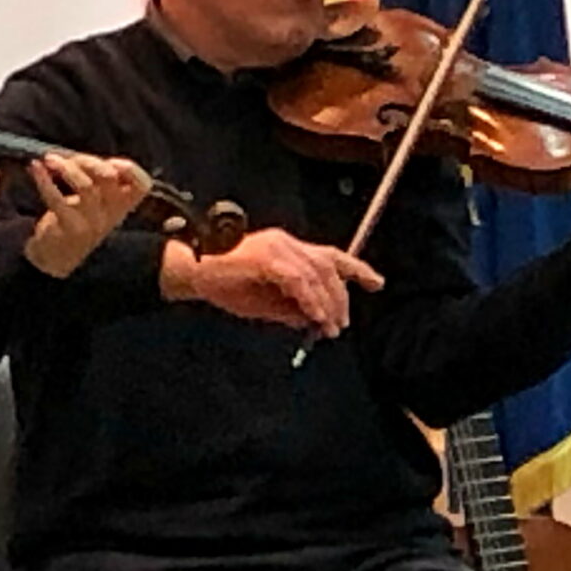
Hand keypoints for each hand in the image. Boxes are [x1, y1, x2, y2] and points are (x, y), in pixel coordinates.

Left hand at [22, 152, 151, 278]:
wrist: (56, 258)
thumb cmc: (76, 220)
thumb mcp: (94, 201)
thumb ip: (96, 178)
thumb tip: (77, 155)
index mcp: (121, 205)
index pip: (141, 186)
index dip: (130, 170)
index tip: (111, 162)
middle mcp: (111, 214)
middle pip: (109, 177)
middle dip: (88, 161)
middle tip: (68, 159)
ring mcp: (92, 223)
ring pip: (85, 186)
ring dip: (65, 167)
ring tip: (50, 160)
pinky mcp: (70, 228)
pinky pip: (58, 199)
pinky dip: (44, 180)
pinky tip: (35, 168)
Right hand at [160, 227, 382, 337]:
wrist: (193, 272)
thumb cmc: (225, 285)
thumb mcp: (266, 303)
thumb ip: (291, 309)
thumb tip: (314, 321)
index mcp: (289, 249)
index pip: (331, 255)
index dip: (357, 268)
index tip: (377, 283)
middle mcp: (287, 243)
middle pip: (329, 266)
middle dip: (341, 297)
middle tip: (341, 325)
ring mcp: (277, 247)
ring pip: (317, 273)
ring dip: (328, 303)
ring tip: (330, 327)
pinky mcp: (267, 257)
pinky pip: (298, 280)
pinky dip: (310, 300)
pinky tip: (315, 317)